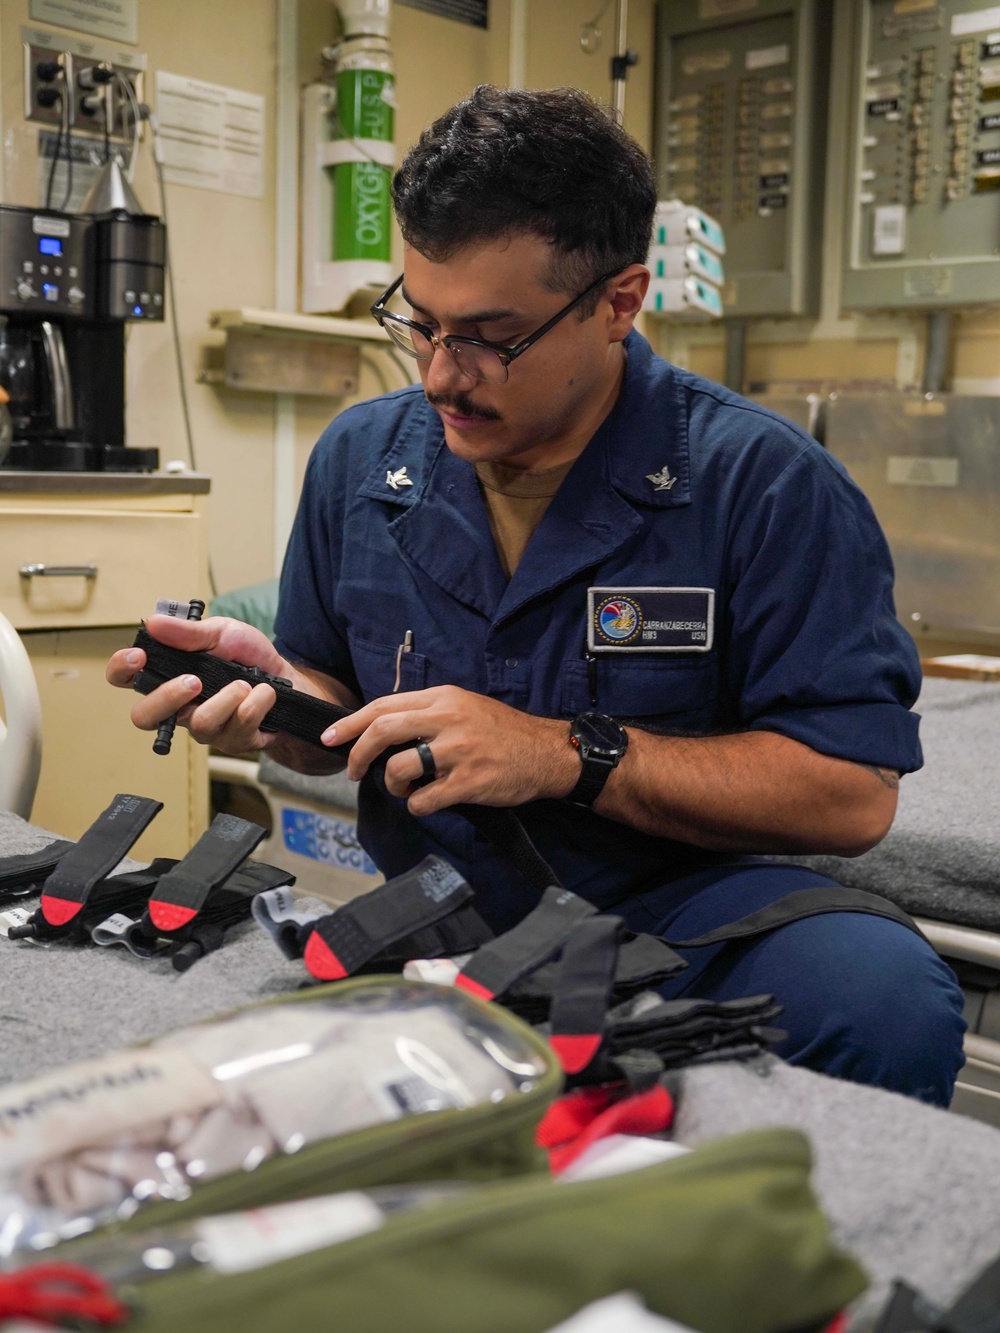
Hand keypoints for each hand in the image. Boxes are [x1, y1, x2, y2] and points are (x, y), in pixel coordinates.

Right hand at [106, 614, 287, 755]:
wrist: (287, 679)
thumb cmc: (247, 657)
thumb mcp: (221, 633)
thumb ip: (189, 633)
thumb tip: (155, 623)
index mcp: (167, 674)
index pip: (126, 678)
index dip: (122, 670)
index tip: (139, 656)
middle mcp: (179, 705)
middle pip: (144, 717)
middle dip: (167, 698)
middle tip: (194, 680)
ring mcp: (203, 727)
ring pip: (200, 723)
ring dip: (228, 697)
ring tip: (245, 683)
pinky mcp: (230, 740)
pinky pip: (237, 727)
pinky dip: (257, 703)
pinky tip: (264, 694)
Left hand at [323, 685, 579, 814]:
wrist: (546, 752)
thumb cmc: (503, 732)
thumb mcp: (465, 706)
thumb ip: (428, 712)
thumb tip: (383, 728)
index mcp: (443, 698)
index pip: (384, 705)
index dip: (351, 722)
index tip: (330, 737)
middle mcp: (447, 720)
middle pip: (382, 731)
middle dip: (358, 753)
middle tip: (352, 770)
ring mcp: (457, 751)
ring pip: (398, 768)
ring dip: (392, 784)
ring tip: (404, 787)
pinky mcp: (468, 782)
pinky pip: (423, 800)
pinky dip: (416, 806)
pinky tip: (427, 802)